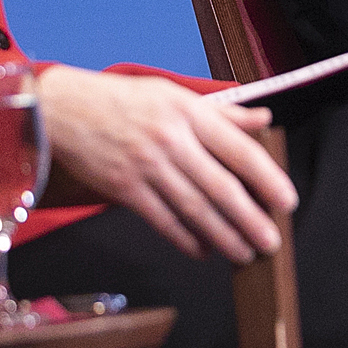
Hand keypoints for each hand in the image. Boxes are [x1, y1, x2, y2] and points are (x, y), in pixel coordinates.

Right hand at [35, 65, 297, 262]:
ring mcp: (145, 166)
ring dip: (224, 235)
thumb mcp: (174, 94)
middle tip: (271, 241)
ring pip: (194, 208)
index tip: (286, 200)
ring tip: (245, 253)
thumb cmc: (122, 100)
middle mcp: (170, 140)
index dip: (267, 178)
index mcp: (189, 112)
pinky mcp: (123, 189)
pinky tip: (204, 250)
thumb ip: (222, 113)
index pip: (238, 150)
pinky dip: (185, 239)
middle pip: (220, 186)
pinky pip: (161, 220)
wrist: (62, 109)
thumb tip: (263, 120)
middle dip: (250, 219)